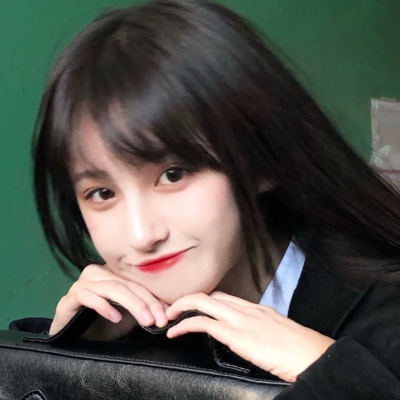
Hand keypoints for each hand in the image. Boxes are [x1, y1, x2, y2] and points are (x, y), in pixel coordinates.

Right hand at [50, 264, 167, 339]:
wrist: (73, 340)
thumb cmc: (102, 326)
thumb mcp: (128, 316)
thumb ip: (144, 308)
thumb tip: (169, 308)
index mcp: (111, 274)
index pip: (137, 283)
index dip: (153, 299)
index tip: (166, 315)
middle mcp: (97, 274)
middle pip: (126, 284)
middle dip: (146, 303)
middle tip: (159, 320)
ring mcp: (81, 284)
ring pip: (111, 287)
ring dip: (132, 304)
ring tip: (145, 320)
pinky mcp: (68, 299)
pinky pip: (87, 296)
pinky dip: (104, 306)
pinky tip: (115, 318)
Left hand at [166, 292, 334, 382]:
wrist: (313, 355)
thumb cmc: (301, 349)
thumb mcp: (278, 332)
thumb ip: (262, 329)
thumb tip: (252, 337)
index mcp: (257, 308)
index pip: (225, 297)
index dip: (205, 301)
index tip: (193, 307)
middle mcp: (247, 308)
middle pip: (211, 295)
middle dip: (189, 299)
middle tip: (174, 309)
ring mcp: (241, 319)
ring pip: (203, 303)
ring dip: (181, 307)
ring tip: (168, 317)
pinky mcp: (237, 334)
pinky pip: (204, 323)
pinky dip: (185, 324)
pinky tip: (175, 332)